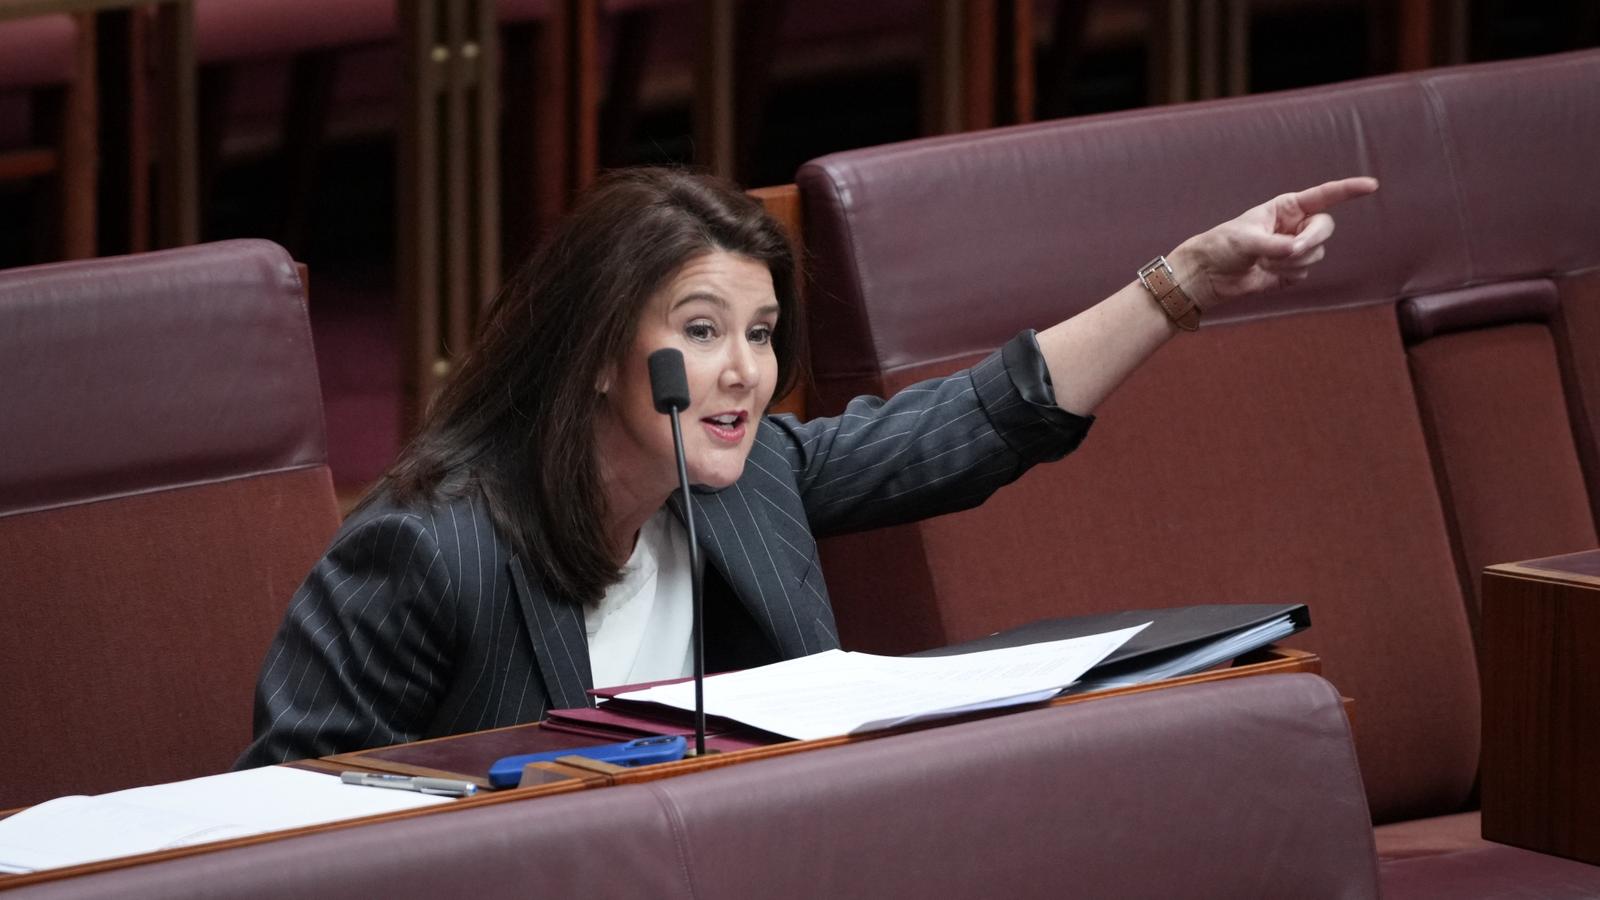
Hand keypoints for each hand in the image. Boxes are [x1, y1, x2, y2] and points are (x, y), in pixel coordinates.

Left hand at [1169, 177, 1378, 309]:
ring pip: (1315, 254)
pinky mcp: (1291, 271)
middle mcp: (1296, 226)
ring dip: (1290, 262)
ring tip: (1264, 261)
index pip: (1324, 196)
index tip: (1371, 186)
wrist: (1209, 274)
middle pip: (1325, 229)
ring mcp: (1295, 248)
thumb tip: (1296, 251)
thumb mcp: (1246, 239)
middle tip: (1288, 249)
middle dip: (1310, 241)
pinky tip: (1267, 273)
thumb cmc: (1222, 246)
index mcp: (1287, 207)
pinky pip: (1305, 272)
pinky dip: (1288, 274)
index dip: (1348, 190)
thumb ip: (1274, 245)